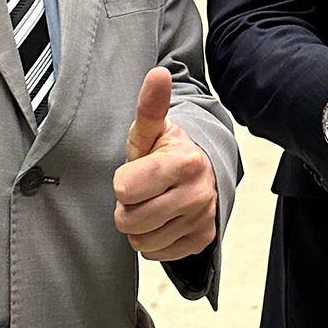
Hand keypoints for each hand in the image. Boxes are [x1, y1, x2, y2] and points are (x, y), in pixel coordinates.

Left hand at [113, 67, 218, 260]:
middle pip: (129, 220)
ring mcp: (201, 219)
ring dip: (139, 226)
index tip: (138, 171)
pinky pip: (156, 253)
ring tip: (153, 204)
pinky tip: (164, 220)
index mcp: (185, 163)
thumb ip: (149, 106)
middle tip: (143, 191)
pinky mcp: (202, 240)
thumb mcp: (153, 130)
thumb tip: (157, 73)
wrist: (203, 172)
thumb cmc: (167, 152)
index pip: (124, 189)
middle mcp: (198, 193)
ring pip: (141, 241)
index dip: (124, 181)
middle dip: (128, 207)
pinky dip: (154, 240)